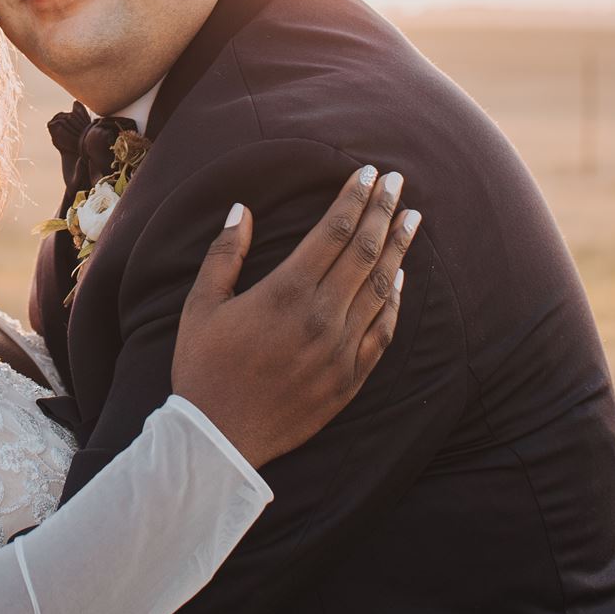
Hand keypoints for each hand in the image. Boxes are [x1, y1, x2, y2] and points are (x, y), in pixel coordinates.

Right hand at [171, 166, 419, 466]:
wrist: (219, 439)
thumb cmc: (203, 367)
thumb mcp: (201, 305)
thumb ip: (224, 254)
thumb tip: (242, 210)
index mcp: (285, 292)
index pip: (333, 231)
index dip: (354, 198)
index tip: (369, 173)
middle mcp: (321, 316)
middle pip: (363, 251)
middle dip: (383, 211)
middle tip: (398, 182)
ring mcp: (341, 349)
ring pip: (381, 287)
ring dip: (399, 248)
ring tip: (413, 219)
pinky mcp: (350, 378)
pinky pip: (382, 331)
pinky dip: (395, 300)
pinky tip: (399, 277)